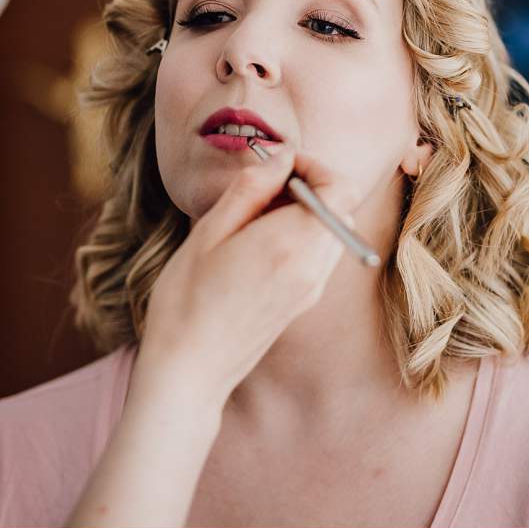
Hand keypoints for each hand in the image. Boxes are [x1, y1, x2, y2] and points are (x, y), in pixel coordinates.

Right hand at [137, 147, 361, 409]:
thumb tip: (280, 157)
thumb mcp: (209, 231)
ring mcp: (311, 288)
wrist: (190, 370)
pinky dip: (298, 239)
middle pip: (340, 208)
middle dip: (308, 188)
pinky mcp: (303, 302)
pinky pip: (317, 256)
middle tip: (260, 191)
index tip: (277, 166)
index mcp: (292, 244)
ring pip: (331, 231)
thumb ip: (251, 188)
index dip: (314, 166)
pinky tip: (255, 247)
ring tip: (253, 220)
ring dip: (303, 214)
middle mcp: (313, 267)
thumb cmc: (188, 299)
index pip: (341, 188)